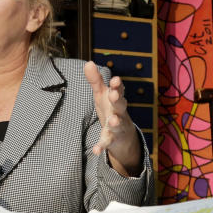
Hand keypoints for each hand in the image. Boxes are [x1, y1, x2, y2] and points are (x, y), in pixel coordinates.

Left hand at [84, 61, 141, 175]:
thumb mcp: (102, 95)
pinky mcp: (112, 139)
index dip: (117, 85)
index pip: (118, 90)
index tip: (115, 80)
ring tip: (112, 120)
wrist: (124, 136)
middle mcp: (120, 112)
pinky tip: (95, 151)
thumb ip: (96, 80)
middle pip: (121, 104)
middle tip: (114, 94)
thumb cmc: (111, 110)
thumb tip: (88, 62)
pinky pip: (108, 142)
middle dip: (118, 99)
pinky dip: (102, 146)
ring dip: (115, 121)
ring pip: (117, 123)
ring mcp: (118, 126)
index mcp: (116, 99)